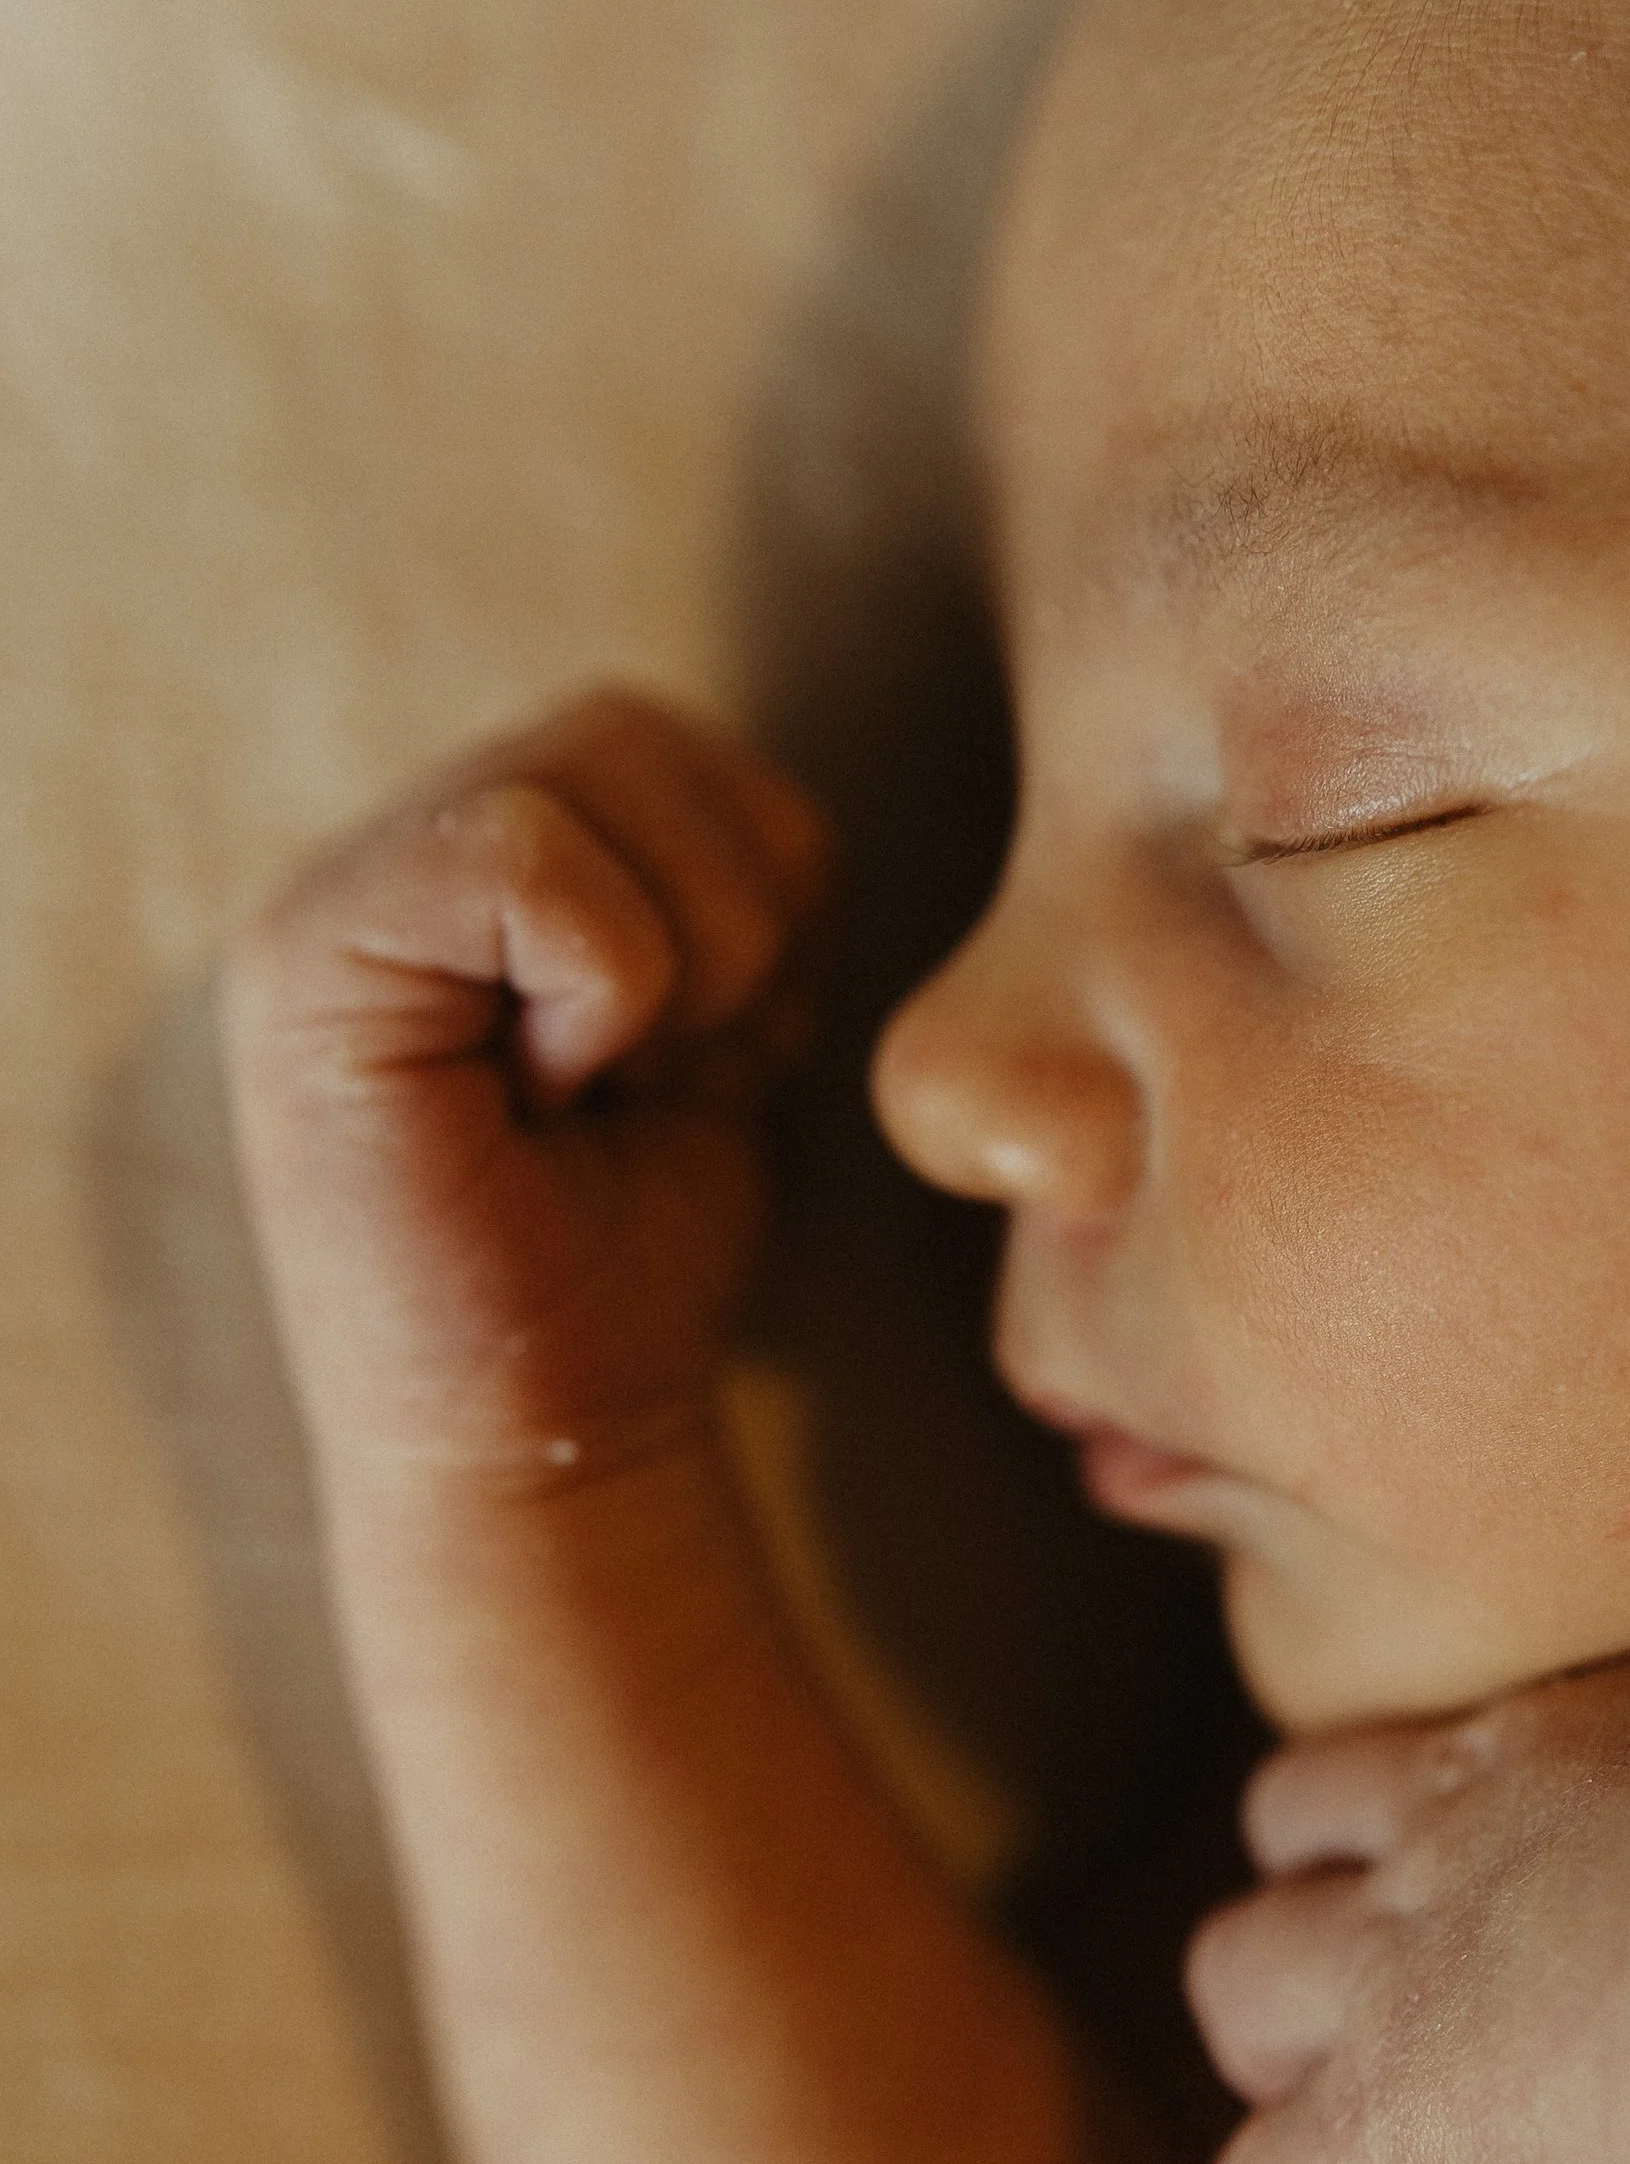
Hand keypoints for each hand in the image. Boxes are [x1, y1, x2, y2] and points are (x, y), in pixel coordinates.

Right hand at [221, 686, 828, 1487]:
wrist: (555, 1437)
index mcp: (484, 859)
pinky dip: (602, 989)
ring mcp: (333, 897)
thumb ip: (725, 897)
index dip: (753, 895)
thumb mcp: (722, 1042)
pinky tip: (547, 1096)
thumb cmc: (635, 1264)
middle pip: (639, 726)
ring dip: (676, 956)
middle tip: (655, 1076)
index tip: (693, 1058)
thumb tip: (787, 811)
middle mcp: (390, 852)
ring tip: (598, 1084)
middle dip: (726, 914)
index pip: (671, 740)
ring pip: (595, 764)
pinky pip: (526, 857)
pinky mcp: (309, 960)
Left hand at [1190, 1603, 1629, 2163]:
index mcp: (1551, 1746)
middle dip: (1316, 1910)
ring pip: (1235, 1997)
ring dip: (1277, 2071)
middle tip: (1399, 2017)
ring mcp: (1389, 1994)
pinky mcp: (1374, 2149)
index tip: (1504, 1905)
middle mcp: (1440, 1849)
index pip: (1419, 1752)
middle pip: (1282, 1839)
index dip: (1421, 1823)